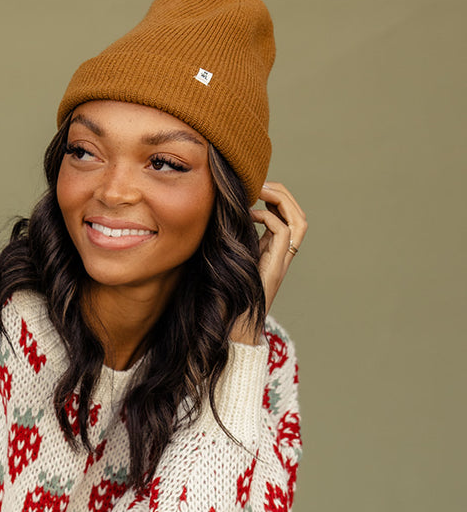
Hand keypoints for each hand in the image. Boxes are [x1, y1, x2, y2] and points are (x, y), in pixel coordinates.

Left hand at [230, 180, 307, 343]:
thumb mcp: (224, 260)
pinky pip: (283, 231)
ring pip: (299, 221)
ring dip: (282, 200)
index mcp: (270, 251)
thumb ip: (227, 241)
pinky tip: (249, 216)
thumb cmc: (222, 298)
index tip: (253, 189)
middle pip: (298, 215)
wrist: (230, 327)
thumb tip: (211, 217)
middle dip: (282, 193)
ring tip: (261, 191)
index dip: (274, 198)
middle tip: (260, 183)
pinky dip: (268, 217)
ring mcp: (281, 261)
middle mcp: (280, 255)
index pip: (285, 217)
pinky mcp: (276, 266)